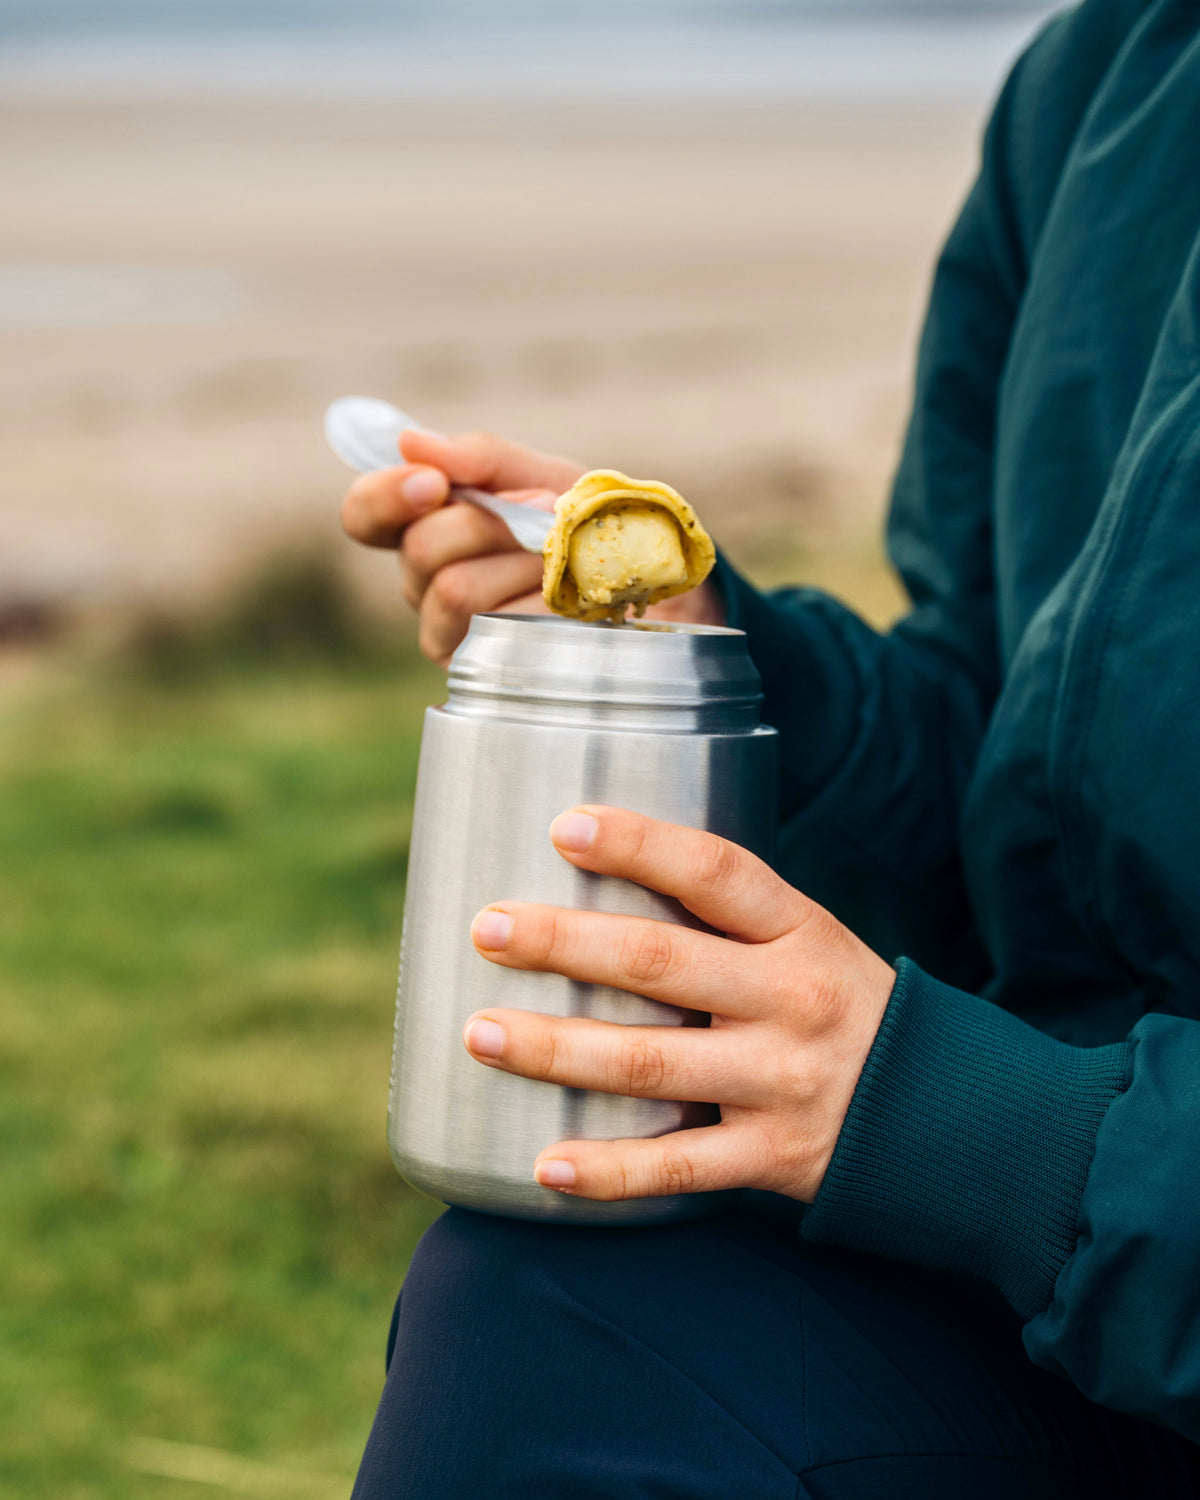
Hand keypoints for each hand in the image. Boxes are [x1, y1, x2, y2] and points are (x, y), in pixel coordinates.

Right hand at [340, 428, 724, 665]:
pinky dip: (545, 603)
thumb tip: (411, 442)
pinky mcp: (490, 673)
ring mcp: (455, 635)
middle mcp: (427, 585)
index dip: (385, 497)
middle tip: (546, 510)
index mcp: (427, 526)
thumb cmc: (587, 524)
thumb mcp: (542, 476)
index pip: (365, 515)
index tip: (433, 482)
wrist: (652, 583)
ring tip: (569, 554)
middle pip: (420, 552)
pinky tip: (578, 598)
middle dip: (489, 523)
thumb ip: (481, 459)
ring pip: (456, 593)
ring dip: (523, 561)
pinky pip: (501, 632)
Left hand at [462, 806, 894, 1202]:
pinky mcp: (774, 1157)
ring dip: (557, 1050)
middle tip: (487, 928)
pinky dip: (610, 1172)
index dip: (642, 844)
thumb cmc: (843, 1005)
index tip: (567, 825)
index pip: (717, 872)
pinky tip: (544, 1165)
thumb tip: (600, 872)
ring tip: (480, 1035)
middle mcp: (791, 999)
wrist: (947, 1113)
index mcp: (800, 930)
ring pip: (650, 1064)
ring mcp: (782, 1081)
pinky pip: (679, 1168)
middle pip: (661, 962)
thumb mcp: (810, 941)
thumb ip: (726, 920)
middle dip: (564, 942)